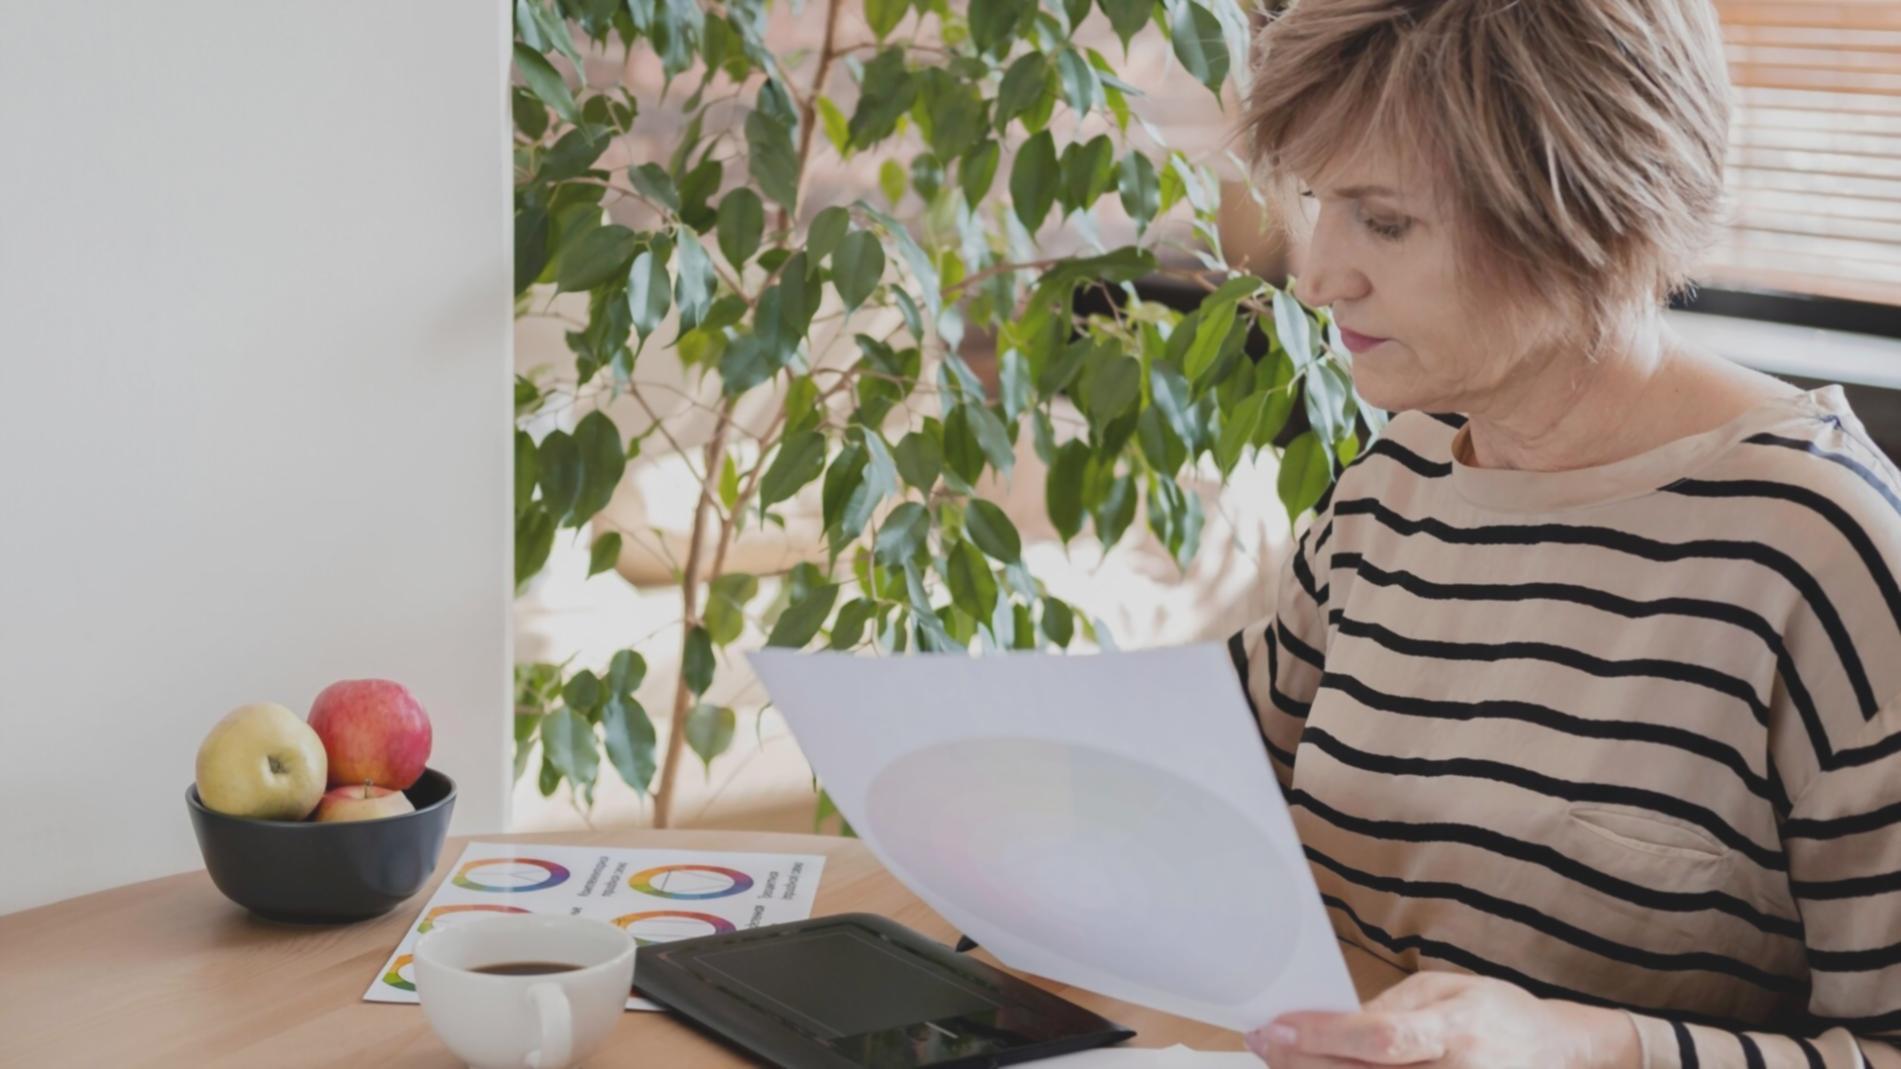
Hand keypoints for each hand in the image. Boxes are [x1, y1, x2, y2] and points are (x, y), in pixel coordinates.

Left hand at [1243, 971, 1638, 1068]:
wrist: (1561, 1056)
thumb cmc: (1499, 1016)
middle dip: (1302, 1061)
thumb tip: (1332, 1023)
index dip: (1322, 1037)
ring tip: (1283, 1057)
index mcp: (1455, 1032)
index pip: (1379, 1039)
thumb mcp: (1449, 990)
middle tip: (1263, 1042)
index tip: (1275, 1026)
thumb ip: (1391, 1009)